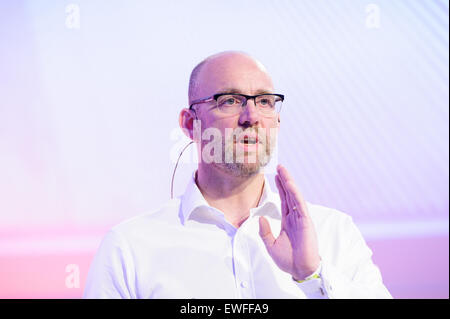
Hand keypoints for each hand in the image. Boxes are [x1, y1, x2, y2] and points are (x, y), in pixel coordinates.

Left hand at [258, 164, 320, 279]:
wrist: (300, 270)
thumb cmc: (288, 260)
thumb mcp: (271, 245)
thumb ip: (265, 231)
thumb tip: (260, 218)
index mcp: (288, 221)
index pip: (283, 200)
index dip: (280, 188)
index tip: (275, 176)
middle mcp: (295, 217)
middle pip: (289, 194)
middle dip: (284, 180)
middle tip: (279, 166)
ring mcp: (301, 218)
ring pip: (294, 196)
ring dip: (288, 182)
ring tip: (283, 170)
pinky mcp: (306, 222)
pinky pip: (300, 204)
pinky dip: (295, 193)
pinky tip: (290, 184)